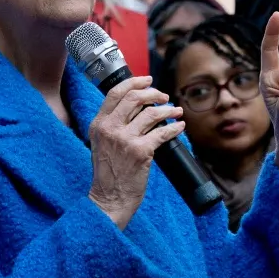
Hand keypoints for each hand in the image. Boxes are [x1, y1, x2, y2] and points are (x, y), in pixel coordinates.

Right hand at [87, 75, 184, 228]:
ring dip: (168, 110)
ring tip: (176, 111)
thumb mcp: (101, 143)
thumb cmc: (109, 172)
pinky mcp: (140, 151)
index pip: (115, 93)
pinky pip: (162, 132)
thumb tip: (137, 104)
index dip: (134, 82)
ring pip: (152, 114)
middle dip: (154, 93)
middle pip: (135, 98)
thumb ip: (113, 124)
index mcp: (98, 124)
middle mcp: (110, 128)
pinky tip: (180, 126)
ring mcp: (125, 139)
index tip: (148, 80)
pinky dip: (174, 127)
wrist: (109, 198)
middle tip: (165, 97)